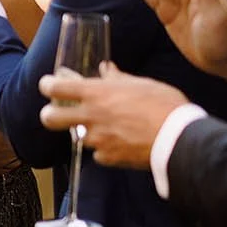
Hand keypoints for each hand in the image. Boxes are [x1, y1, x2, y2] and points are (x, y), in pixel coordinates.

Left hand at [37, 66, 186, 169]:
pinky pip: (98, 152)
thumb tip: (106, 68)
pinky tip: (123, 142)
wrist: (179, 139)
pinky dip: (106, 147)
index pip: (56, 88)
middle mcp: (90, 116)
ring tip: (112, 126)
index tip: (48, 85)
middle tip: (56, 112)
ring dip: (88, 131)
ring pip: (79, 135)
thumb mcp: (142, 84)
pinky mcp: (106, 157)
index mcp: (97, 94)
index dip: (47, 85)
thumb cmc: (165, 105)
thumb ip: (118, 78)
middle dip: (48, 114)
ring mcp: (96, 139)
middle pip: (49, 118)